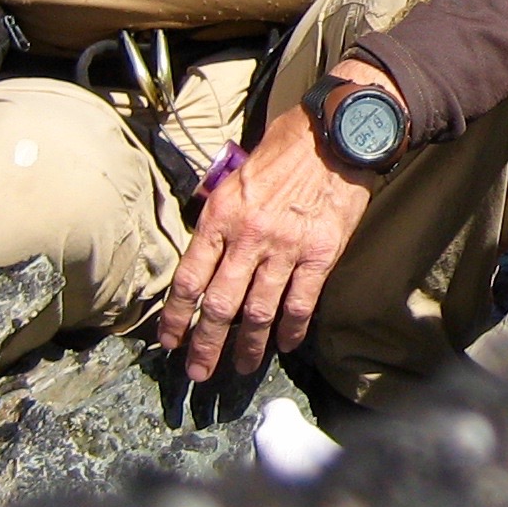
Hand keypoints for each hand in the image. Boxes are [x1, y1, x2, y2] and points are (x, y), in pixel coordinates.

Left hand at [158, 69, 384, 379]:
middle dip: (206, 344)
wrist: (338, 134)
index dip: (176, 316)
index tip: (169, 340)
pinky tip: (285, 345)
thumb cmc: (286, 147)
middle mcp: (248, 236)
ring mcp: (286, 248)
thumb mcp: (236, 173)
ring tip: (240, 367)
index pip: (189, 278)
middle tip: (199, 373)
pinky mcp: (321, 254)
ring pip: (259, 311)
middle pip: (220, 304)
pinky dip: (291, 329)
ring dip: (247, 345)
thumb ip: (220, 213)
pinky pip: (301, 303)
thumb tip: (206, 249)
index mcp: (220, 215)